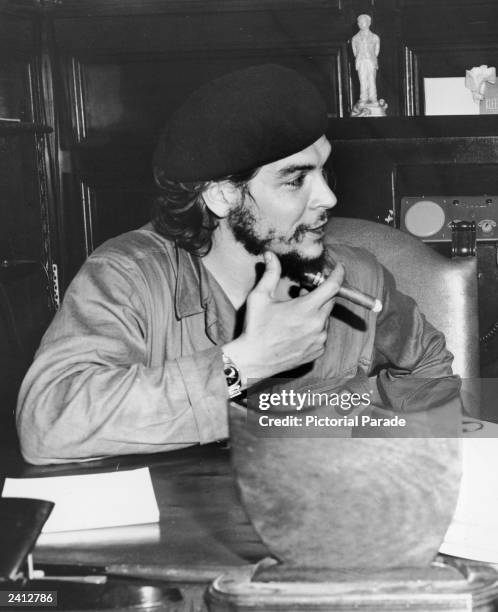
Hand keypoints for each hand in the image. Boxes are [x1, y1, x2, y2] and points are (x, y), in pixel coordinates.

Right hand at [222, 251, 343, 386]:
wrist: (254, 360)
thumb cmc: (255, 328)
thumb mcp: (260, 297)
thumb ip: (270, 274)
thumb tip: (270, 255)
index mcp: (306, 309)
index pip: (333, 286)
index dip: (338, 273)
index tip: (339, 267)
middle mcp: (317, 324)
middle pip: (330, 301)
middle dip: (322, 293)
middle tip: (304, 291)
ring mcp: (319, 339)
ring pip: (325, 318)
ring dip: (316, 311)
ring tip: (296, 313)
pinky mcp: (317, 351)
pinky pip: (321, 334)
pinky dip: (314, 328)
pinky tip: (297, 329)